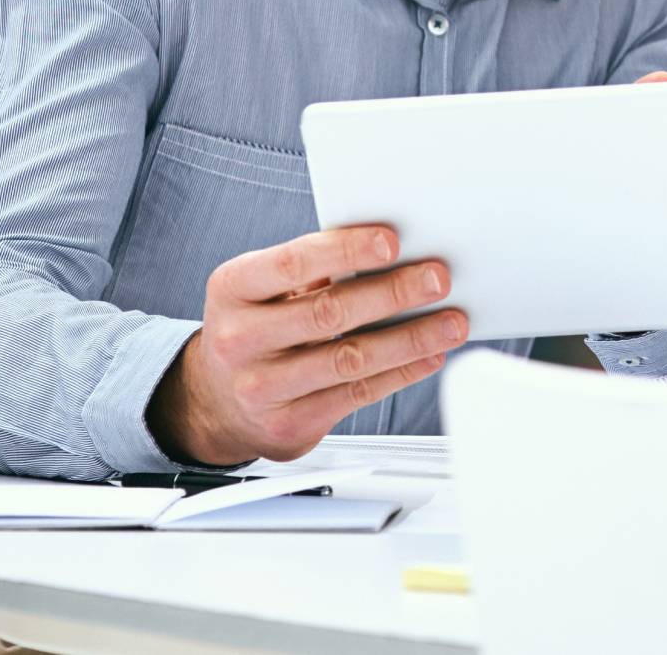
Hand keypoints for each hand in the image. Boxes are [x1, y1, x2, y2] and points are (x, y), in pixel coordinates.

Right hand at [146, 225, 465, 465]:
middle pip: (329, 312)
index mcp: (233, 288)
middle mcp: (239, 338)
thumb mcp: (264, 287)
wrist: (215, 400)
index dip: (346, 250)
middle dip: (393, 293)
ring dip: (411, 338)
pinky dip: (401, 372)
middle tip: (438, 278)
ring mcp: (261, 387)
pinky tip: (430, 355)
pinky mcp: (288, 424)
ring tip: (451, 322)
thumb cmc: (256, 325)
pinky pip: (357, 395)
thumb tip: (393, 250)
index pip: (293, 262)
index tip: (393, 241)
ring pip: (349, 359)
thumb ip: (314, 267)